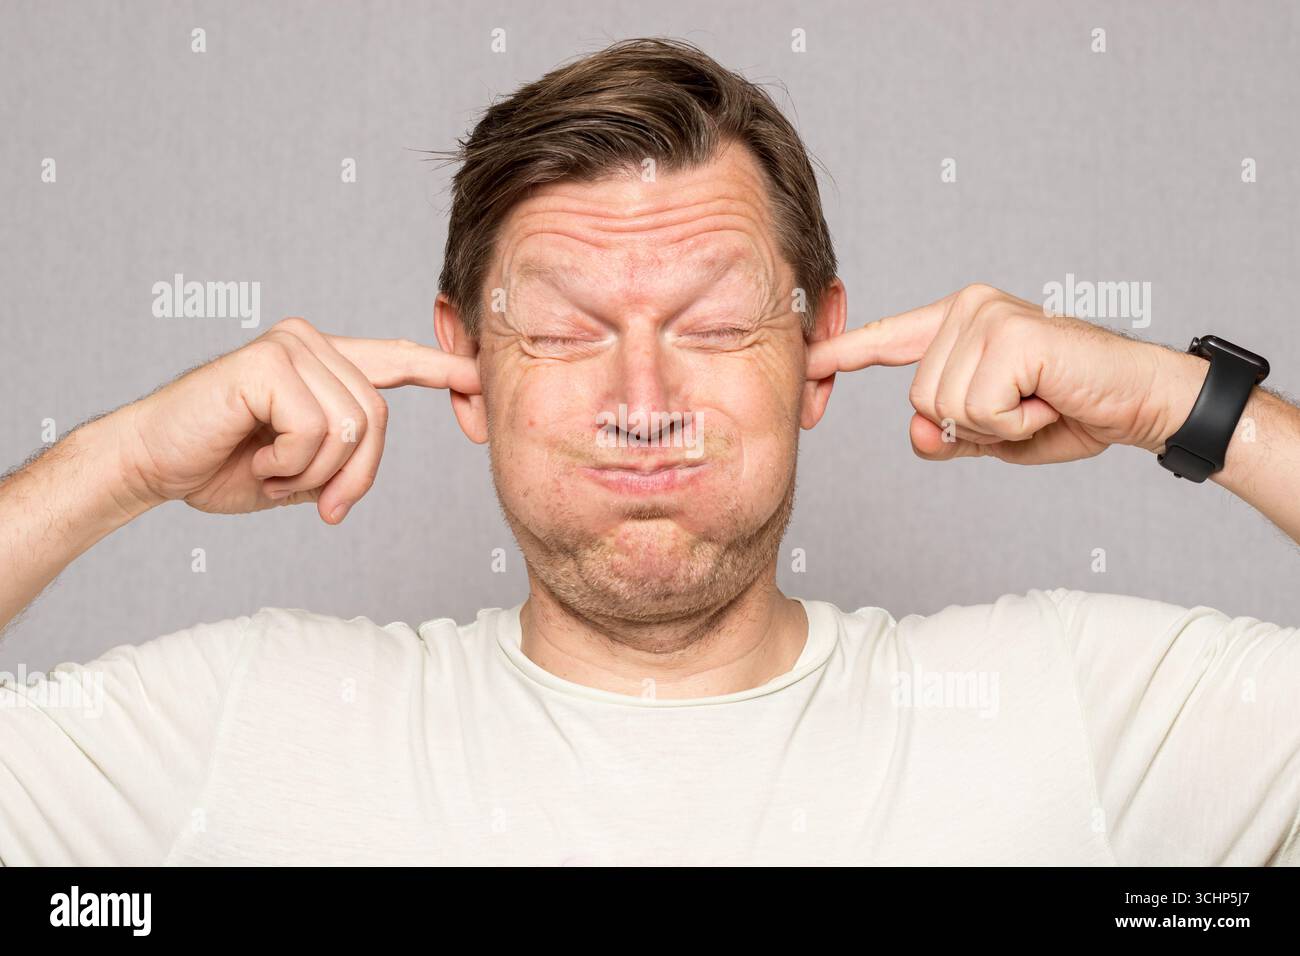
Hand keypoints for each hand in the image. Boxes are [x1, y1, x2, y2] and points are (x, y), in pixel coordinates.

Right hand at [120, 317, 480, 522]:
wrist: (154, 466)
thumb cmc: (224, 465)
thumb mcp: (305, 467)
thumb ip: (348, 456)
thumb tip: (375, 463)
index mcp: (325, 363)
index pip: (398, 361)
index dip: (446, 373)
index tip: (484, 387)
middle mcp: (312, 343)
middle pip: (378, 418)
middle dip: (355, 476)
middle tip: (322, 505)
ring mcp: (291, 347)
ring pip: (352, 427)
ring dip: (314, 473)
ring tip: (272, 473)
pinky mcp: (268, 362)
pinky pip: (317, 430)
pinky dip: (290, 464)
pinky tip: (257, 460)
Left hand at [807, 283, 1185, 463]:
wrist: (1138, 401)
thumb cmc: (1069, 409)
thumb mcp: (993, 433)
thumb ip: (948, 434)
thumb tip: (919, 433)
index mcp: (957, 323)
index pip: (887, 341)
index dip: (841, 356)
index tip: (804, 367)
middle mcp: (967, 309)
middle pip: (919, 399)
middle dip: (971, 424)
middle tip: (1026, 406)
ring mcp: (987, 317)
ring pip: (944, 407)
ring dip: (997, 424)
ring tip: (1038, 401)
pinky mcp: (1010, 335)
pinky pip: (979, 410)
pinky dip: (1016, 423)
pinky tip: (1048, 401)